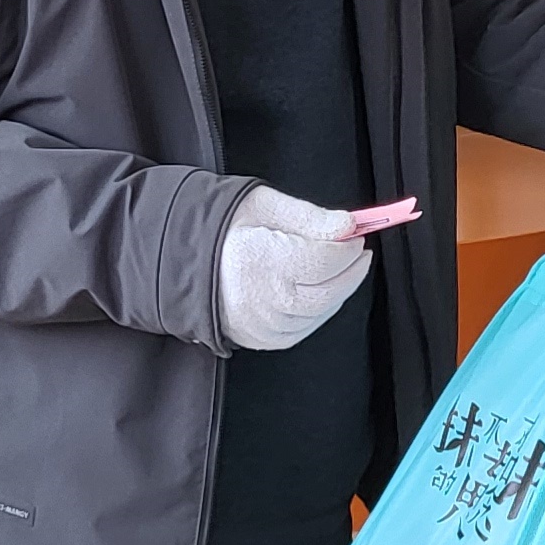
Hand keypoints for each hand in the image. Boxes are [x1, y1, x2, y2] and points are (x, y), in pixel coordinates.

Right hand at [218, 187, 373, 351]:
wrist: (187, 260)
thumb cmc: (225, 229)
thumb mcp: (266, 206)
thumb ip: (310, 217)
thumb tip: (347, 225)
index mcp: (260, 260)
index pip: (323, 261)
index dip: (347, 247)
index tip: (355, 233)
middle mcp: (262, 300)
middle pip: (329, 291)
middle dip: (352, 268)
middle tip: (356, 249)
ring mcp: (264, 325)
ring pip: (322, 310)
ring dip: (338, 287)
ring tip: (335, 263)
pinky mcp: (267, 339)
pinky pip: (309, 325)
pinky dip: (322, 305)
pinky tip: (319, 285)